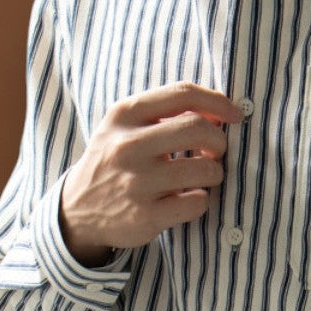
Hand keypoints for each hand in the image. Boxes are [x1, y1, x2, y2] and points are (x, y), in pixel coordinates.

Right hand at [59, 82, 244, 264]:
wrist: (76, 210)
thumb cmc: (114, 161)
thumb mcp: (124, 126)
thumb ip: (164, 112)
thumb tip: (220, 111)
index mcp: (124, 115)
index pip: (183, 94)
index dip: (218, 102)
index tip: (234, 115)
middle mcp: (127, 146)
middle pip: (198, 128)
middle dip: (219, 141)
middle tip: (216, 152)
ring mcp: (136, 183)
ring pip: (205, 169)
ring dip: (214, 173)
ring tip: (203, 177)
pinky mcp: (146, 216)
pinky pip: (198, 202)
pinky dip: (202, 200)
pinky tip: (189, 199)